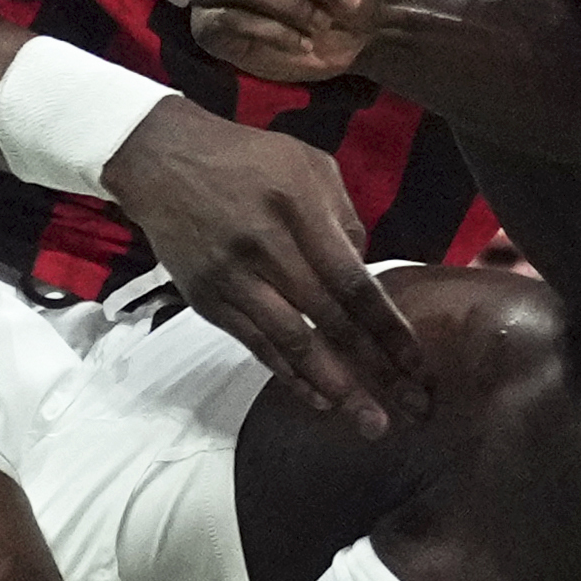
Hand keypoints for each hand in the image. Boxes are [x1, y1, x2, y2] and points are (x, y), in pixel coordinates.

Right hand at [106, 102, 427, 435]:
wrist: (162, 159)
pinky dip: (289, 375)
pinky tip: (319, 399)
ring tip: (367, 422)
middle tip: (410, 411)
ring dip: (335, 386)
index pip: (353, 282)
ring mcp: (234, 277)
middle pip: (329, 321)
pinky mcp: (208, 298)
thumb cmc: (247, 159)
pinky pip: (255, 345)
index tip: (418, 366)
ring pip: (292, 342)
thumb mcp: (309, 164)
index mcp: (300, 210)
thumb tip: (364, 275)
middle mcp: (267, 247)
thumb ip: (344, 219)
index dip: (388, 329)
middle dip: (374, 370)